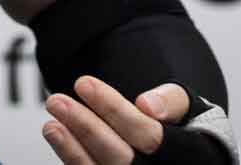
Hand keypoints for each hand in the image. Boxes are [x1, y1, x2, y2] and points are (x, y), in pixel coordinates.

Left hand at [41, 78, 191, 163]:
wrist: (189, 156)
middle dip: (85, 128)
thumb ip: (171, 101)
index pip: (147, 135)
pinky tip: (59, 138)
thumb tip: (147, 105)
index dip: (113, 109)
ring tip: (50, 124)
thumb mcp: (189, 108)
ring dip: (71, 149)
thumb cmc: (187, 130)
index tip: (83, 83)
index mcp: (186, 155)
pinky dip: (74, 159)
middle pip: (120, 157)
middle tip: (56, 101)